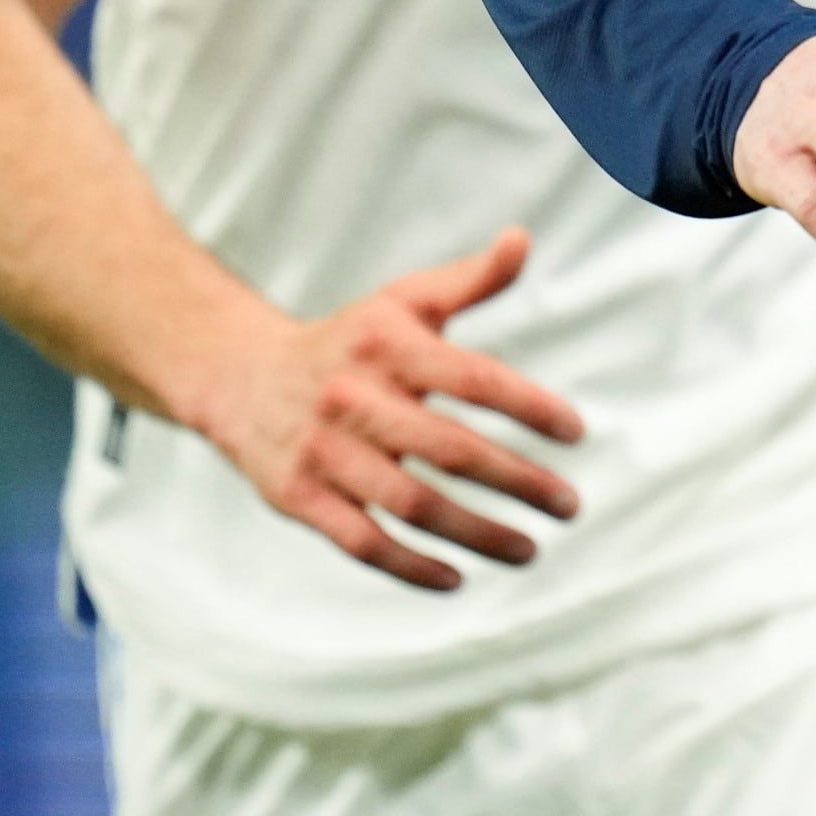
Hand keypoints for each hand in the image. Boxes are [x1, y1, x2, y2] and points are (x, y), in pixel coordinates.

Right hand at [192, 227, 588, 590]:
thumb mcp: (402, 300)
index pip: (472, 378)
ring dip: (477, 533)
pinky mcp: (298, 497)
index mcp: (387, 346)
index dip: (529, 407)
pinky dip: (411, 566)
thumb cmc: (345, 339)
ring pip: (411, 504)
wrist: (239, 377)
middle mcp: (354, 398)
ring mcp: (323, 452)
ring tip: (529, 549)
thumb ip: (469, 279)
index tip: (576, 433)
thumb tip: (522, 239)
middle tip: (569, 506)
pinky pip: (362, 542)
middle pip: (450, 449)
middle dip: (518, 482)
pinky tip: (457, 577)